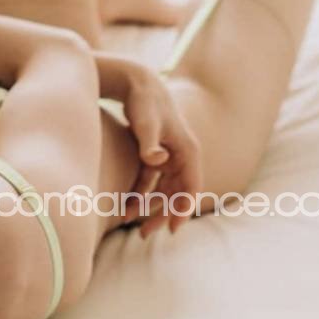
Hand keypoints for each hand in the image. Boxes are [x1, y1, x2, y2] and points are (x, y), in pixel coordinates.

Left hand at [120, 62, 202, 237]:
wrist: (136, 84)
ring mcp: (168, 157)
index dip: (183, 208)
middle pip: (177, 193)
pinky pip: (151, 183)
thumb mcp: (145, 122)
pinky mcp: (155, 156)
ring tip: (135, 228)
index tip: (173, 228)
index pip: (191, 185)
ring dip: (151, 209)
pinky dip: (141, 196)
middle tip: (146, 234)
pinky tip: (127, 210)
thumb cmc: (143, 103)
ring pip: (164, 191)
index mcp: (187, 150)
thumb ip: (149, 142)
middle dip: (163, 215)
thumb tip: (156, 160)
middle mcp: (181, 155)